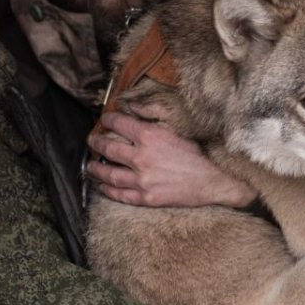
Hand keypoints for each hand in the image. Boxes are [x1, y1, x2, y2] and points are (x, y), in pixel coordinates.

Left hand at [86, 105, 255, 207]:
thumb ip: (153, 114)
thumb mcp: (177, 127)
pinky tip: (102, 186)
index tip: (105, 119)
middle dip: (96, 142)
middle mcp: (141, 157)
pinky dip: (107, 189)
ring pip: (109, 173)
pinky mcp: (146, 198)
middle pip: (108, 148)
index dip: (108, 119)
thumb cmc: (198, 153)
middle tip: (92, 140)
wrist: (213, 181)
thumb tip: (131, 106)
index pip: (118, 123)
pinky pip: (119, 194)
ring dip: (96, 168)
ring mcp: (142, 180)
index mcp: (149, 136)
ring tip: (90, 165)